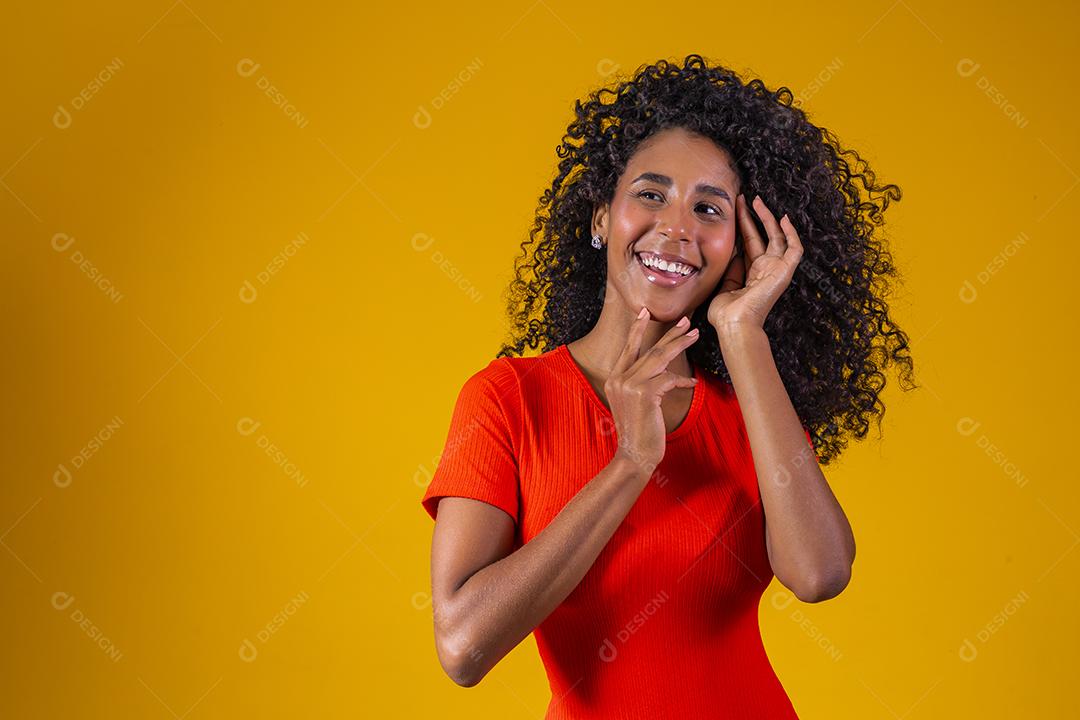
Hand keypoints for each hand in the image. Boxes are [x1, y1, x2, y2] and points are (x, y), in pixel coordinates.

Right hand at [606, 308, 699, 475]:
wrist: (634, 455)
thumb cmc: (639, 432)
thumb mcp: (634, 404)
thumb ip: (641, 385)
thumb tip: (662, 371)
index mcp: (613, 379)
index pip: (627, 348)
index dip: (637, 329)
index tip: (645, 313)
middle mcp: (618, 379)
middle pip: (648, 349)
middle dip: (669, 333)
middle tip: (686, 321)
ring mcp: (629, 385)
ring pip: (659, 358)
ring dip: (680, 345)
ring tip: (695, 335)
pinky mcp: (644, 393)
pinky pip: (668, 379)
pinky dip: (681, 380)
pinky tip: (691, 381)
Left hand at [706, 194, 803, 332]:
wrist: (734, 324)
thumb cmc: (726, 313)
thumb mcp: (723, 285)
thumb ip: (729, 268)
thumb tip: (730, 250)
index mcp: (752, 274)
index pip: (749, 243)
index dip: (743, 225)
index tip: (734, 208)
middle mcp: (766, 269)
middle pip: (762, 236)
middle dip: (753, 217)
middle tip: (744, 198)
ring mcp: (776, 270)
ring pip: (777, 237)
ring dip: (769, 218)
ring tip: (758, 201)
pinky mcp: (785, 272)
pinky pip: (794, 249)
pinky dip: (792, 233)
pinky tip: (784, 218)